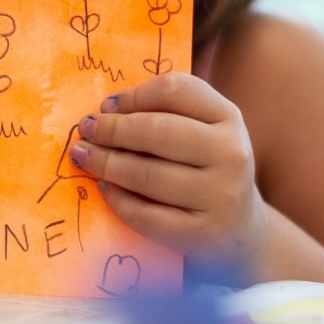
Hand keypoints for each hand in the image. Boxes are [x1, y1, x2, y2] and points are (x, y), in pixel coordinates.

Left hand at [68, 72, 266, 279]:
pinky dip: (118, 200)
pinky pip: (146, 215)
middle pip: (156, 131)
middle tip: (85, 130)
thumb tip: (106, 110)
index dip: (133, 95)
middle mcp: (231, 153)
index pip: (175, 90)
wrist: (240, 229)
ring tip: (84, 156)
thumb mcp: (201, 132)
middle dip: (111, 130)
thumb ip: (163, 114)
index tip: (106, 105)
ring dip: (106, 163)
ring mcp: (221, 196)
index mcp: (228, 117)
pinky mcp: (204, 233)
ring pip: (147, 174)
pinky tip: (104, 188)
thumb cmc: (206, 169)